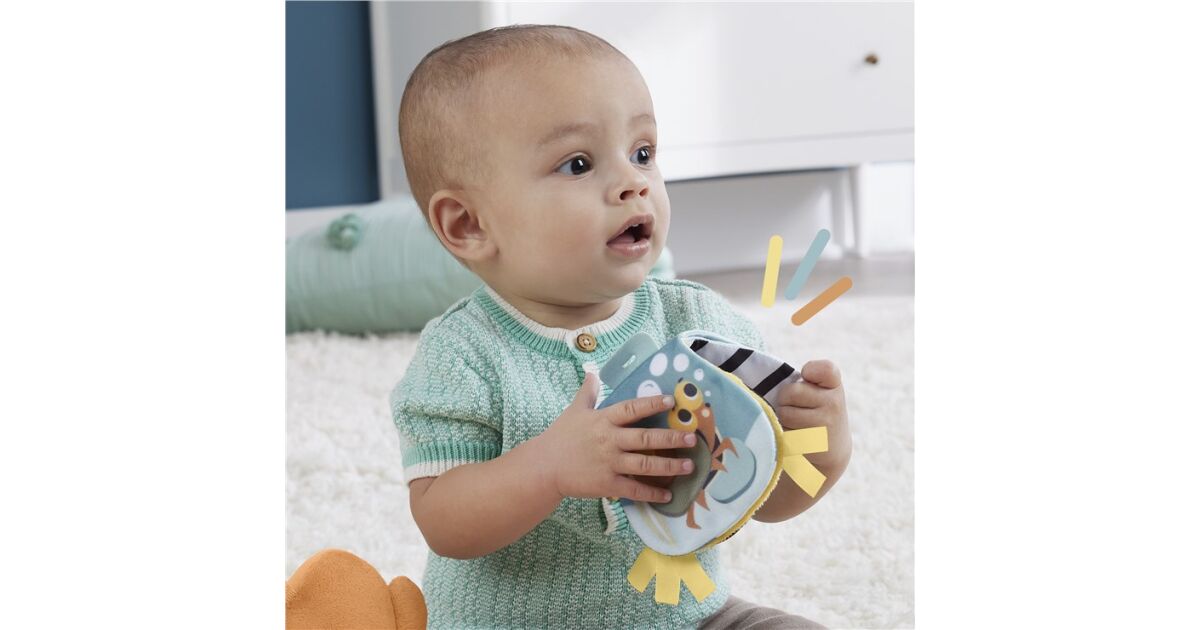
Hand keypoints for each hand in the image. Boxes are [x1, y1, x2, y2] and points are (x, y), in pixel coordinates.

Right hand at [534, 372, 697, 503]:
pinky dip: (652, 493)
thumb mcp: (574, 411)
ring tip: (690, 466)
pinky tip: (668, 494)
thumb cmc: (560, 437)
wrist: (543, 467)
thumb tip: (592, 373)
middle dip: (671, 438)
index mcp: (603, 420)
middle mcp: (609, 440)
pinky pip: (634, 489)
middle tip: (691, 438)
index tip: (670, 400)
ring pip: (645, 465)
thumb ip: (588, 392)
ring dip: (670, 466)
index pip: (631, 409)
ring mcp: (609, 463)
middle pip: (645, 439)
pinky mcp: (607, 484)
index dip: (651, 404)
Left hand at [776, 360, 851, 474]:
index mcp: (834, 385)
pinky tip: (797, 437)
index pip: (826, 369)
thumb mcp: (819, 391)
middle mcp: (834, 403)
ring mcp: (826, 424)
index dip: (810, 370)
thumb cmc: (817, 411)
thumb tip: (774, 392)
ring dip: (783, 419)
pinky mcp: (813, 443)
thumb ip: (805, 382)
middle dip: (785, 400)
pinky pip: (784, 432)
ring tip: (797, 423)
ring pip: (784, 414)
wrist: (833, 448)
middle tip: (797, 408)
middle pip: (790, 392)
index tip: (807, 377)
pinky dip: (784, 434)